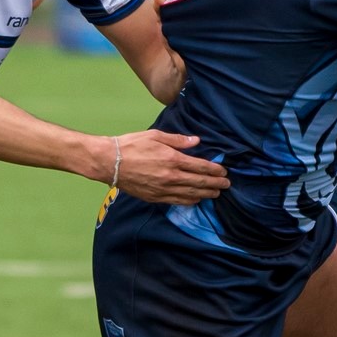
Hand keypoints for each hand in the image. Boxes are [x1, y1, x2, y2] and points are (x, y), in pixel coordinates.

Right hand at [102, 130, 227, 204]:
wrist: (110, 162)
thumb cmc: (131, 145)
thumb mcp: (156, 135)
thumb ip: (178, 140)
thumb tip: (196, 141)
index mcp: (173, 159)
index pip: (200, 166)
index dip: (214, 170)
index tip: (224, 172)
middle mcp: (171, 176)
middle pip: (199, 182)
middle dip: (215, 183)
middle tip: (227, 185)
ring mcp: (163, 189)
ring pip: (191, 194)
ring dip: (206, 194)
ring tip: (216, 193)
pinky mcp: (155, 197)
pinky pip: (177, 201)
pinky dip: (190, 201)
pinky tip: (197, 200)